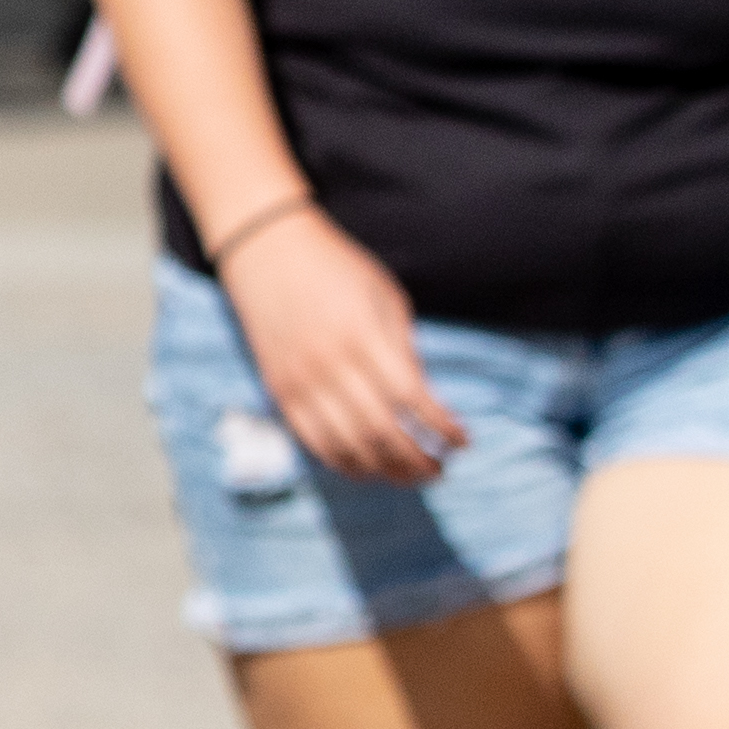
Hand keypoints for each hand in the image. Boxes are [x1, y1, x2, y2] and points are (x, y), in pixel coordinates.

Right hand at [220, 208, 461, 482]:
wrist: (266, 252)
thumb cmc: (336, 269)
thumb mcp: (384, 297)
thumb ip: (402, 349)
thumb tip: (422, 401)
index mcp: (363, 336)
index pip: (411, 398)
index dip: (441, 427)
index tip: (463, 442)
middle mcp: (331, 365)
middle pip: (381, 432)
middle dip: (416, 460)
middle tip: (439, 470)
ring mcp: (301, 382)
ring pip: (346, 446)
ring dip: (383, 470)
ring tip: (408, 476)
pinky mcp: (280, 391)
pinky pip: (313, 442)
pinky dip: (344, 463)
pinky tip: (368, 468)